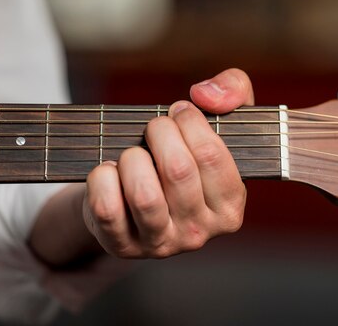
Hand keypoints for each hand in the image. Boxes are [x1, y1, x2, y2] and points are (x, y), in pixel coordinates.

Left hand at [83, 68, 253, 257]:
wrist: (142, 195)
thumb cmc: (187, 153)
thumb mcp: (220, 119)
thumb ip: (234, 90)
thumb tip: (204, 95)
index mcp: (230, 207)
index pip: (211, 156)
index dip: (190, 122)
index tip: (180, 111)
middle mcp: (201, 233)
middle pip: (178, 171)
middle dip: (159, 133)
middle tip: (155, 126)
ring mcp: (162, 244)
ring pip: (144, 195)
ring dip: (132, 158)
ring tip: (135, 153)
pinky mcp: (124, 247)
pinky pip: (107, 210)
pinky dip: (102, 179)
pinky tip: (111, 172)